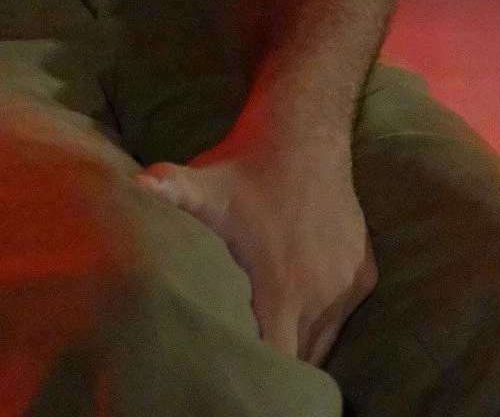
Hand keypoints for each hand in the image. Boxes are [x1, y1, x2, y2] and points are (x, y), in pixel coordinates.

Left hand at [138, 134, 376, 364]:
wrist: (304, 131)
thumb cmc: (245, 166)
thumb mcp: (203, 185)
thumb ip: (170, 194)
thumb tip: (134, 188)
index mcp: (282, 289)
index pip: (278, 359)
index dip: (260, 368)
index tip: (241, 364)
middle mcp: (322, 296)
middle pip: (302, 357)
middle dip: (278, 359)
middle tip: (250, 351)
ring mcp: (347, 285)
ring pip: (325, 338)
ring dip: (301, 339)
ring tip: (272, 335)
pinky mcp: (364, 272)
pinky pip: (343, 311)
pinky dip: (324, 314)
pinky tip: (302, 300)